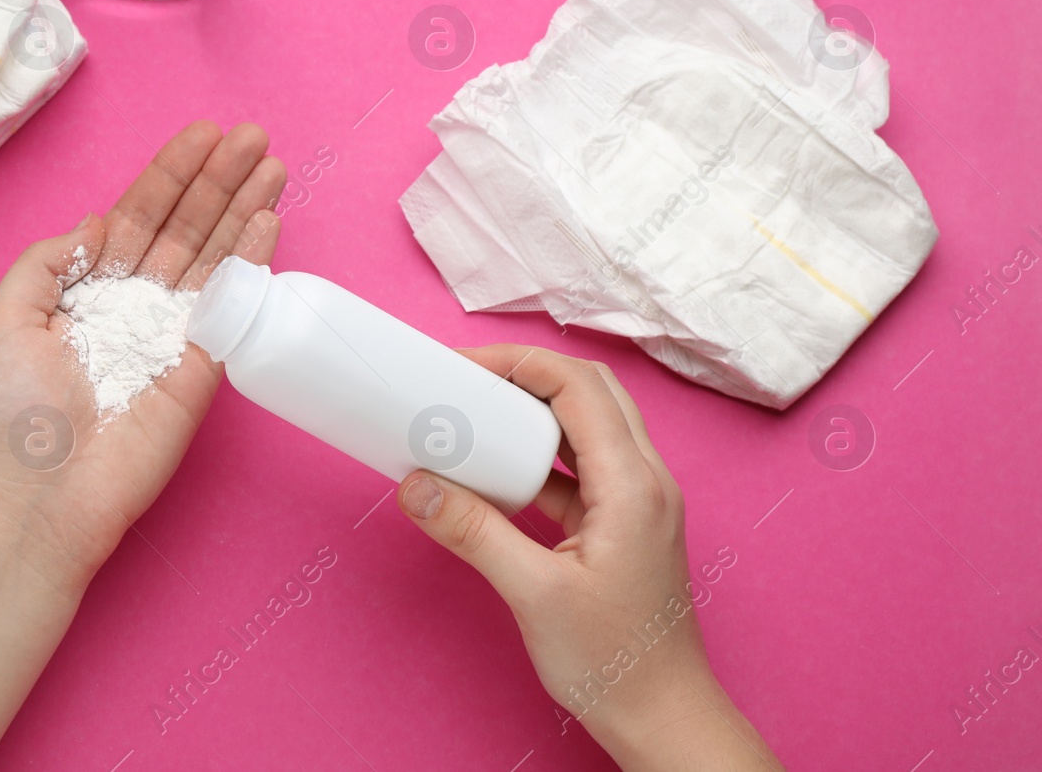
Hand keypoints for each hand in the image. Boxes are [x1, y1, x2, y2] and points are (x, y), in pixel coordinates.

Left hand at [0, 121, 284, 589]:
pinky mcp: (203, 368)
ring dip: (246, 208)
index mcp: (89, 289)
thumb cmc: (11, 413)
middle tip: (255, 135)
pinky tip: (269, 221)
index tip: (203, 134)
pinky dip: (253, 261)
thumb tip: (96, 224)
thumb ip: (47, 261)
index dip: (171, 175)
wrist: (39, 493)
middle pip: (187, 226)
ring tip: (273, 164)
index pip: (138, 216)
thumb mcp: (4, 316)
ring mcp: (174, 334)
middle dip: (221, 179)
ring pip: (216, 256)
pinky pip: (233, 304)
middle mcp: (136, 305)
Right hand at [397, 346, 781, 770]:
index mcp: (633, 486)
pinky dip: (541, 456)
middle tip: (469, 381)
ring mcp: (640, 501)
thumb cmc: (614, 664)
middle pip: (591, 391)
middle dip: (528, 373)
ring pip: (590, 425)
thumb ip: (473, 532)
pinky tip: (499, 472)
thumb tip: (416, 486)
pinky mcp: (625, 524)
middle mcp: (646, 481)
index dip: (519, 363)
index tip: (463, 368)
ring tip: (478, 417)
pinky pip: (583, 467)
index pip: (578, 386)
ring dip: (536, 412)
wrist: (661, 717)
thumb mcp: (533, 594)